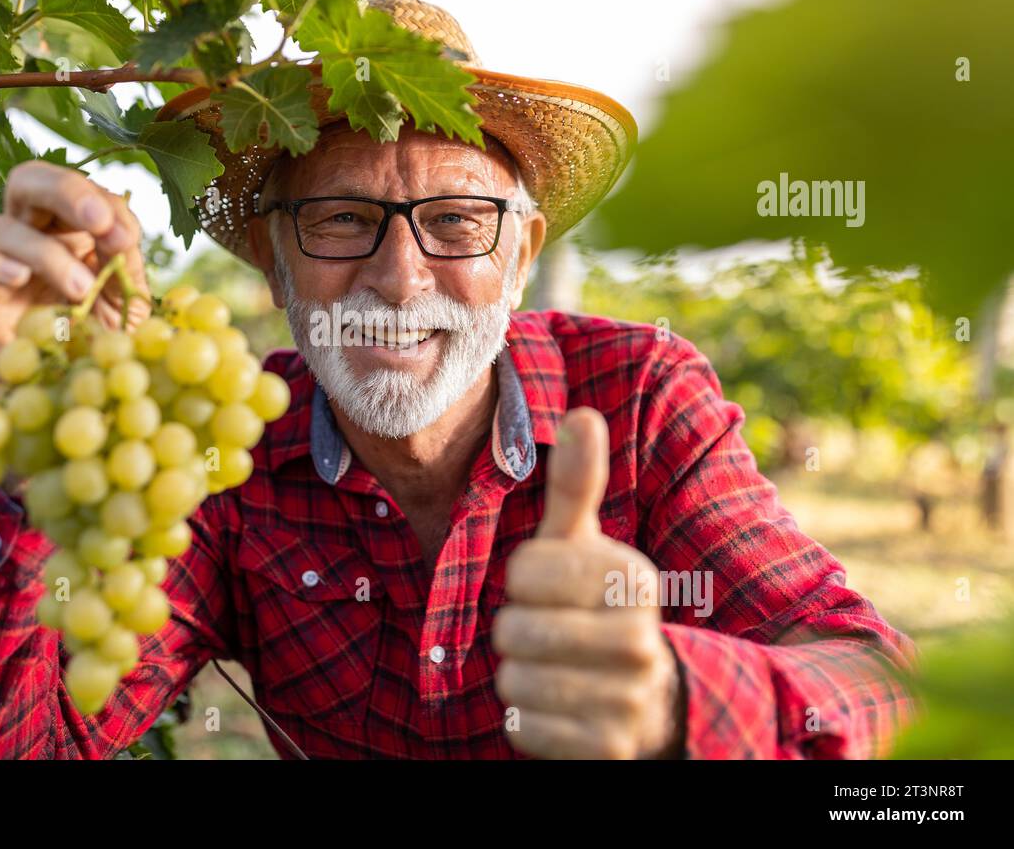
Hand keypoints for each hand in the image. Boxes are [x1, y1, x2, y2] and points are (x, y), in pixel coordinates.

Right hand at [0, 161, 150, 381]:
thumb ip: (126, 267)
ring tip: (79, 288)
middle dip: (66, 190)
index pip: (80, 192)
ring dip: (45, 253)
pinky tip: (16, 278)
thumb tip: (121, 236)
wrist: (53, 395)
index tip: (126, 240)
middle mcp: (25, 236)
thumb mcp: (123, 306)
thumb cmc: (89, 343)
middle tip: (97, 221)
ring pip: (1, 228)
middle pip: (29, 181)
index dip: (104, 206)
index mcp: (68, 230)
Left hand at [493, 407, 682, 758]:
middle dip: (516, 630)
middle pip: (513, 628)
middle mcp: (639, 640)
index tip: (546, 583)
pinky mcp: (607, 749)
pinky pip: (523, 726)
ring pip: (513, 680)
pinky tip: (559, 706)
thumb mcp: (584, 545)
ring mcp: (627, 699)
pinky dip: (527, 718)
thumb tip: (582, 412)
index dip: (522, 577)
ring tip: (553, 666)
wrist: (648, 699)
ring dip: (518, 674)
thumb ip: (577, 485)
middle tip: (547, 631)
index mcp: (634, 580)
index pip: (525, 569)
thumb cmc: (595, 605)